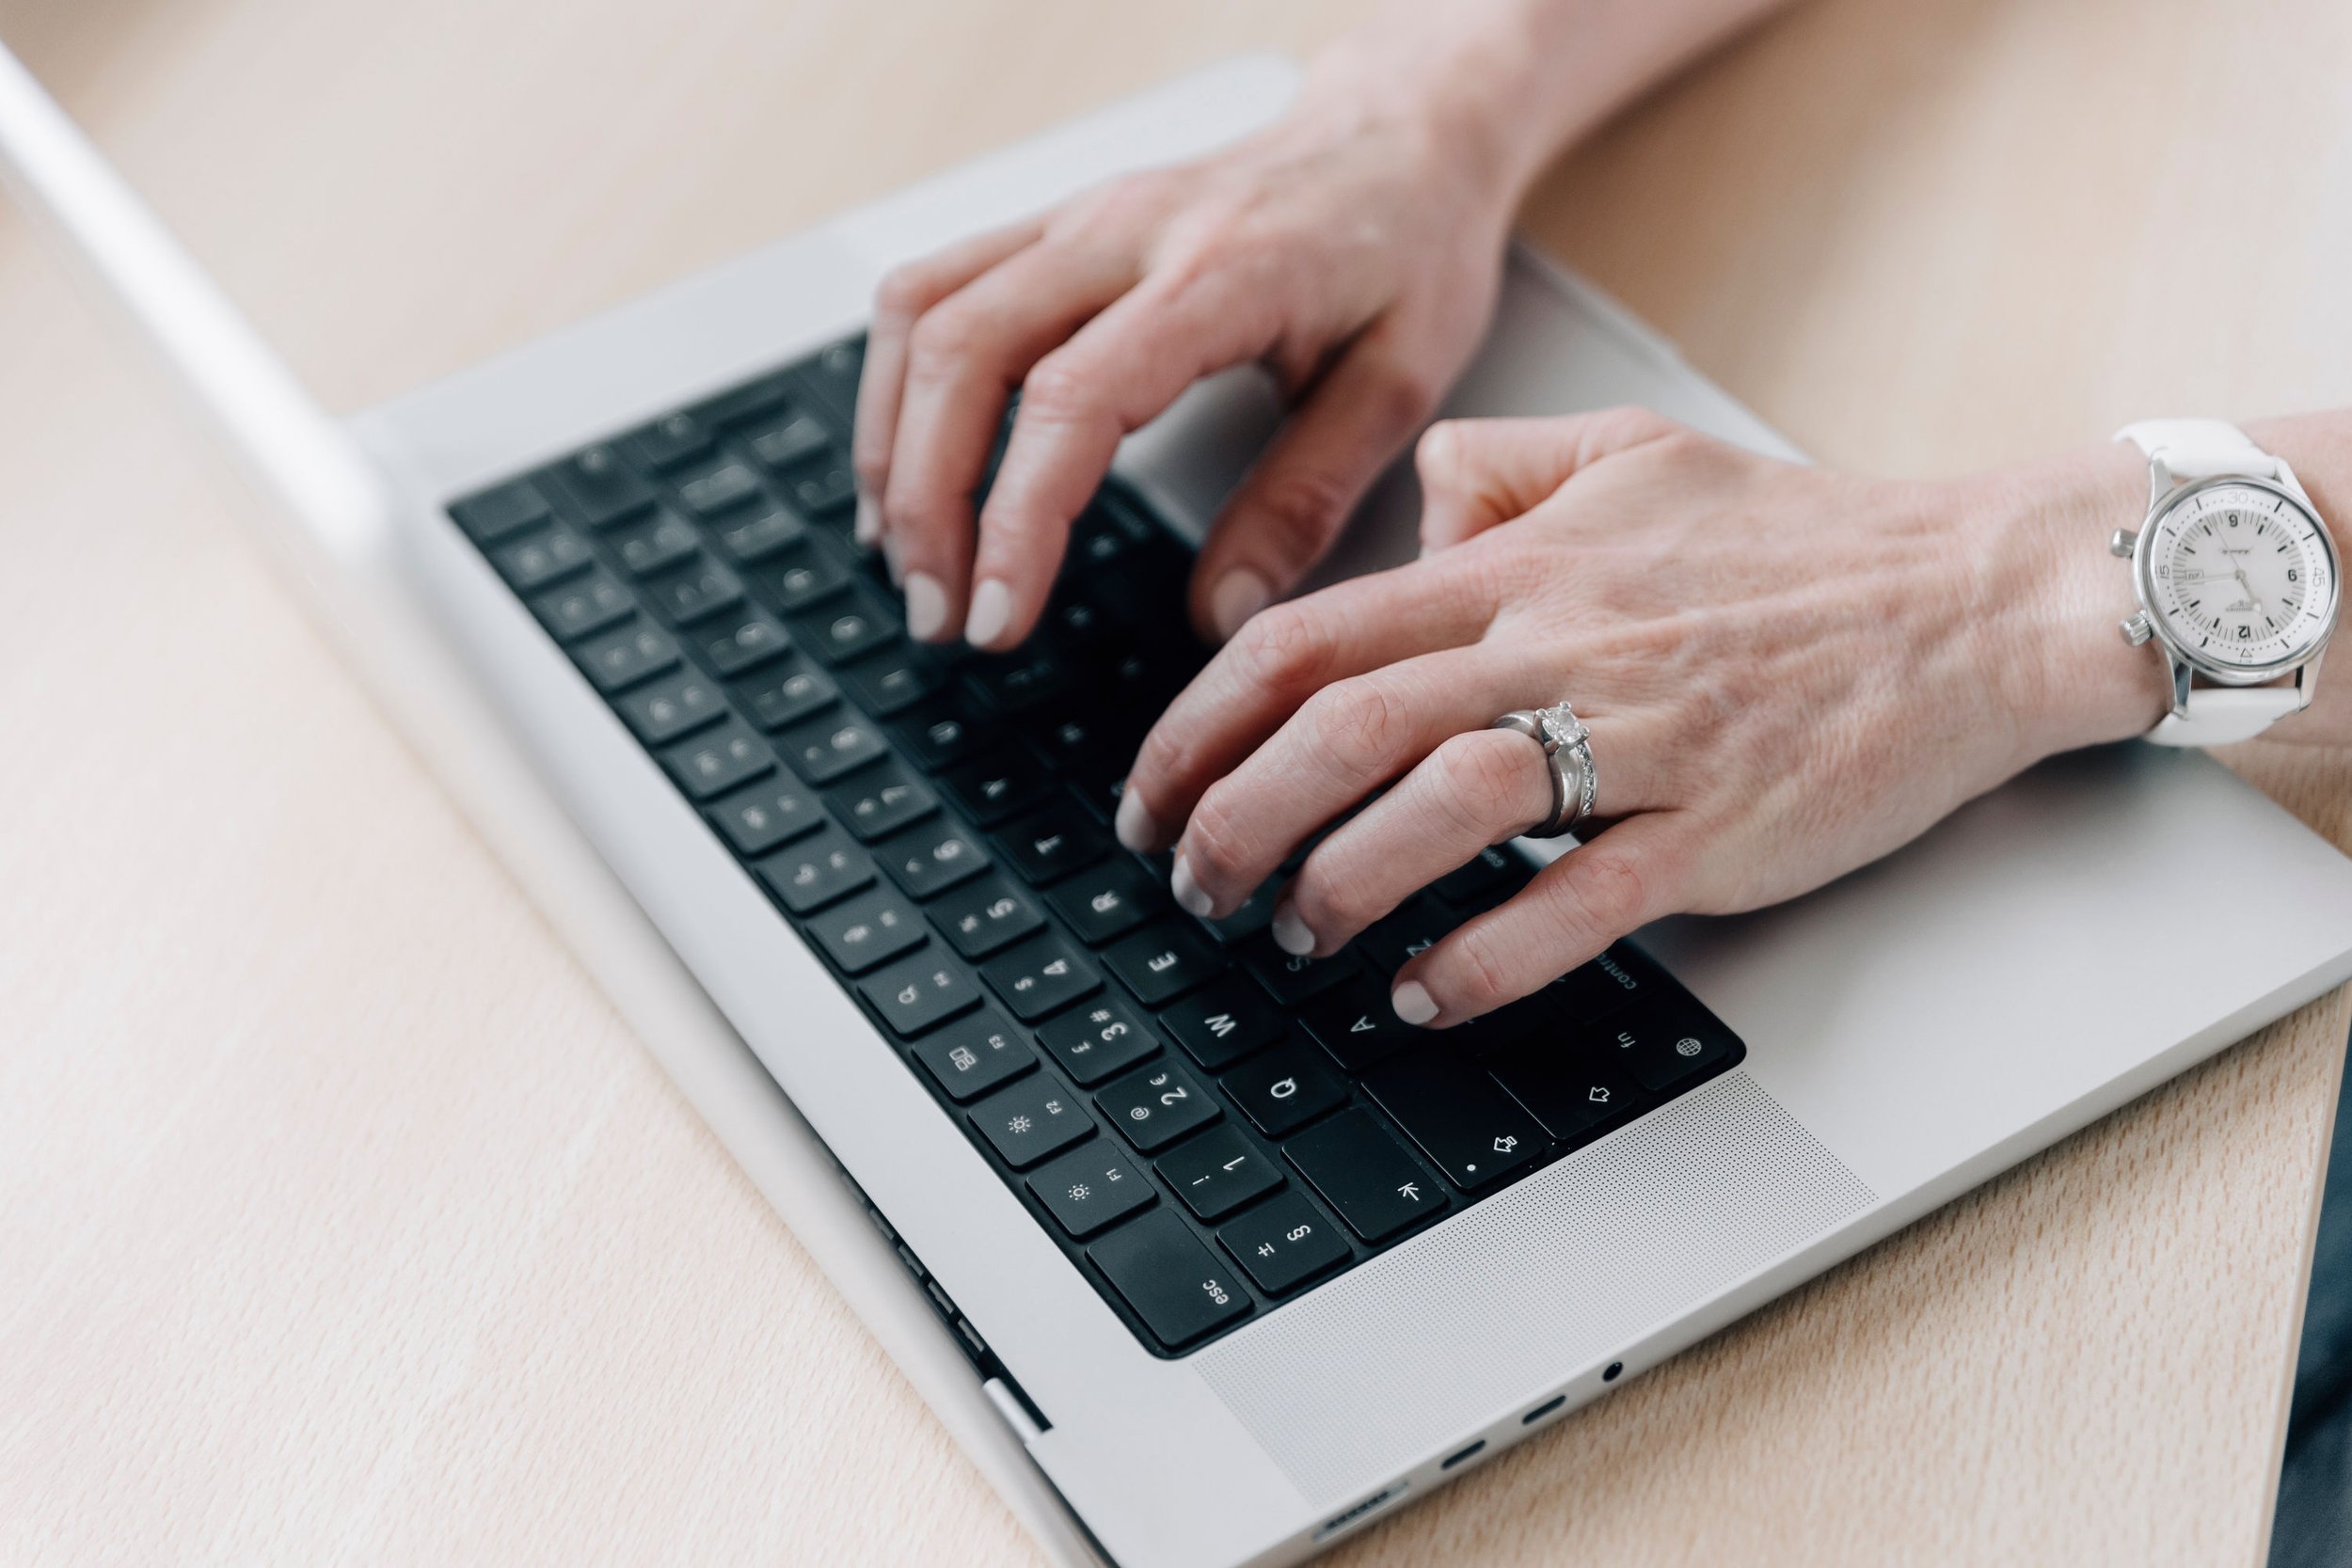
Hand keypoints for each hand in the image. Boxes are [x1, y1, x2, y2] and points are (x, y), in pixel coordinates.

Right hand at [852, 52, 1522, 650]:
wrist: (1404, 134)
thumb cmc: (1409, 249)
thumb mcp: (1400, 385)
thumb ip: (1305, 502)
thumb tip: (1220, 617)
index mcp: (1218, 272)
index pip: (1071, 399)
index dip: (1015, 520)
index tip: (997, 617)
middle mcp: (1124, 230)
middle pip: (960, 353)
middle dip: (926, 502)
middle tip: (942, 618)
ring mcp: (1074, 217)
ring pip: (919, 313)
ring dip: (892, 445)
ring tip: (909, 561)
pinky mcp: (1050, 224)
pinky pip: (929, 289)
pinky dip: (896, 388)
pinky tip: (907, 469)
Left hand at [1114, 409, 2168, 1025]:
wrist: (1980, 595)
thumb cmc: (1807, 538)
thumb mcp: (1634, 451)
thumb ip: (1500, 467)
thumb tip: (1411, 511)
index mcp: (1520, 566)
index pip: (1309, 638)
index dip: (1200, 722)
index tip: (1152, 792)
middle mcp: (1557, 645)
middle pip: (1345, 725)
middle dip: (1234, 813)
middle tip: (1189, 883)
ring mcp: (1638, 738)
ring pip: (1442, 804)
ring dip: (1340, 881)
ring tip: (1292, 934)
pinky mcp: (1714, 827)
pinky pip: (1576, 901)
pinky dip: (1483, 956)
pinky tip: (1424, 992)